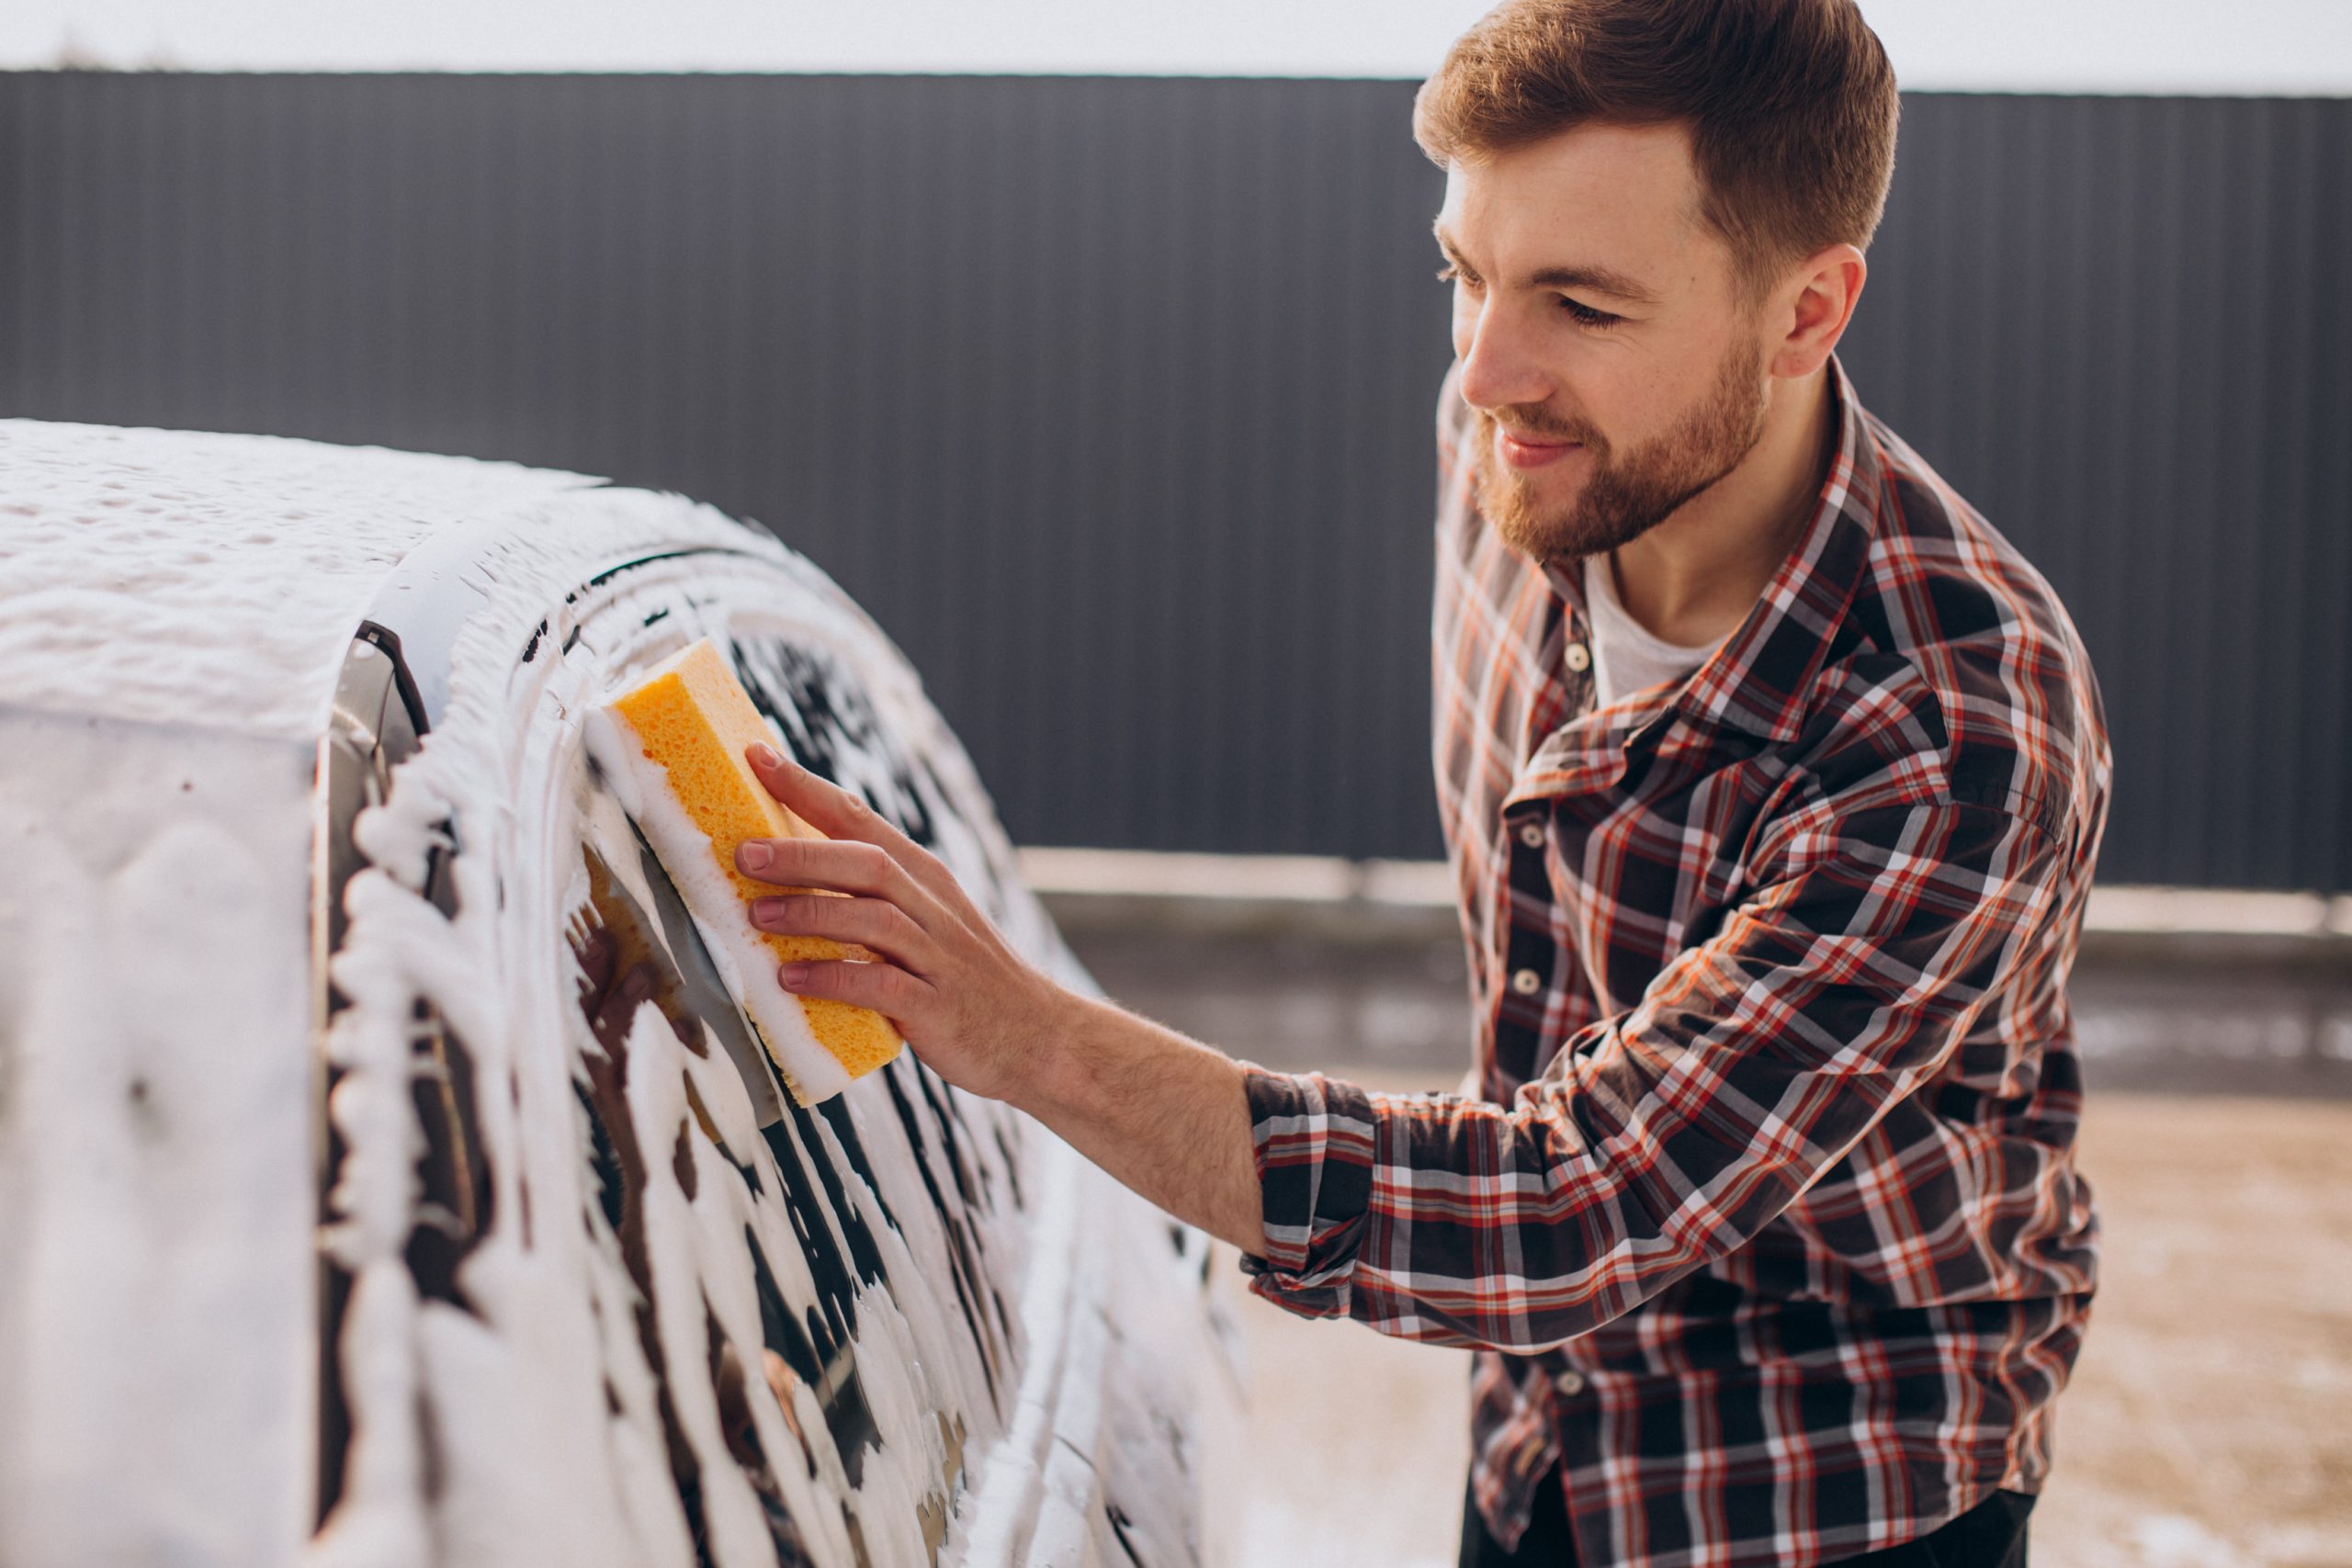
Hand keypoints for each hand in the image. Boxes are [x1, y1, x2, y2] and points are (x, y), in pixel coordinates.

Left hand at [733, 741, 1074, 1105]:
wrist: (1039, 1036)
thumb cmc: (964, 978)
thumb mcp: (927, 922)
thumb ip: (868, 898)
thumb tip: (782, 878)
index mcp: (924, 877)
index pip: (860, 819)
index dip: (807, 786)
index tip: (755, 756)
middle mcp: (932, 907)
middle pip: (866, 862)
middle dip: (803, 853)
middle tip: (744, 851)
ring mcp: (938, 956)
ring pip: (873, 917)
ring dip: (812, 911)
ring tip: (757, 914)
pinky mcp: (936, 1007)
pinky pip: (880, 985)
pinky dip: (834, 977)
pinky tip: (793, 978)